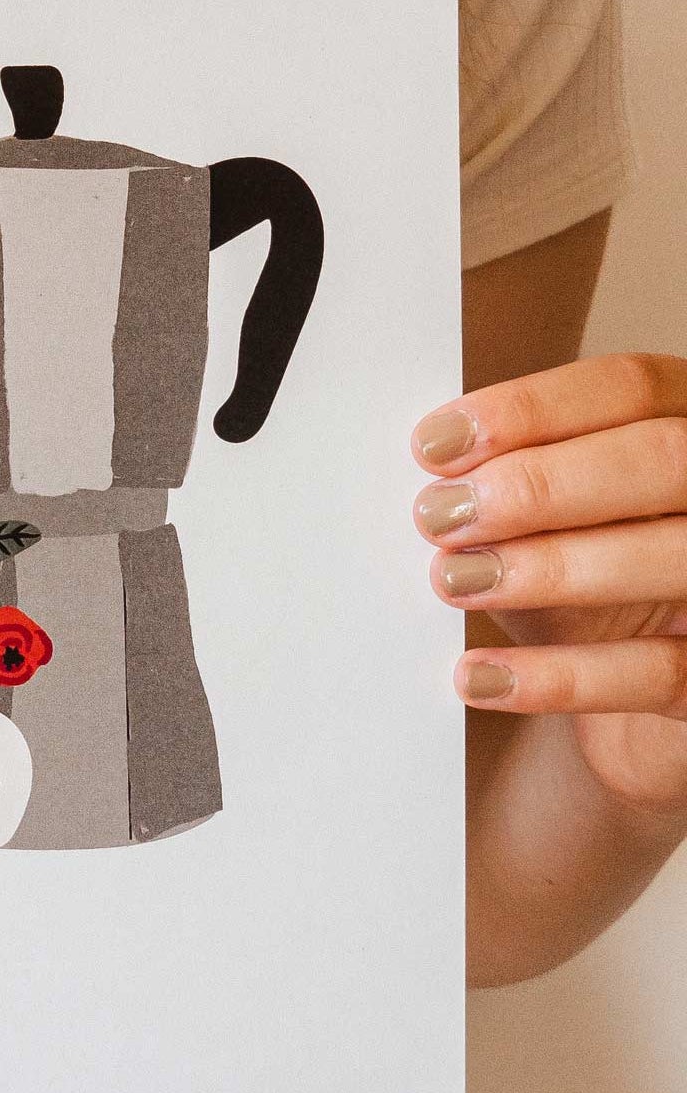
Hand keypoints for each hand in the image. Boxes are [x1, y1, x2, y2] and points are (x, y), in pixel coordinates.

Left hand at [414, 353, 686, 818]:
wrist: (625, 704)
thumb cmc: (584, 590)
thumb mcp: (546, 526)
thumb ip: (510, 483)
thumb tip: (430, 468)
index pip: (631, 388)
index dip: (531, 410)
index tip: (435, 444)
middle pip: (660, 457)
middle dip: (541, 484)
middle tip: (439, 515)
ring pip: (674, 554)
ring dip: (549, 567)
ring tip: (452, 581)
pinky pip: (660, 673)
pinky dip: (562, 676)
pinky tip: (478, 676)